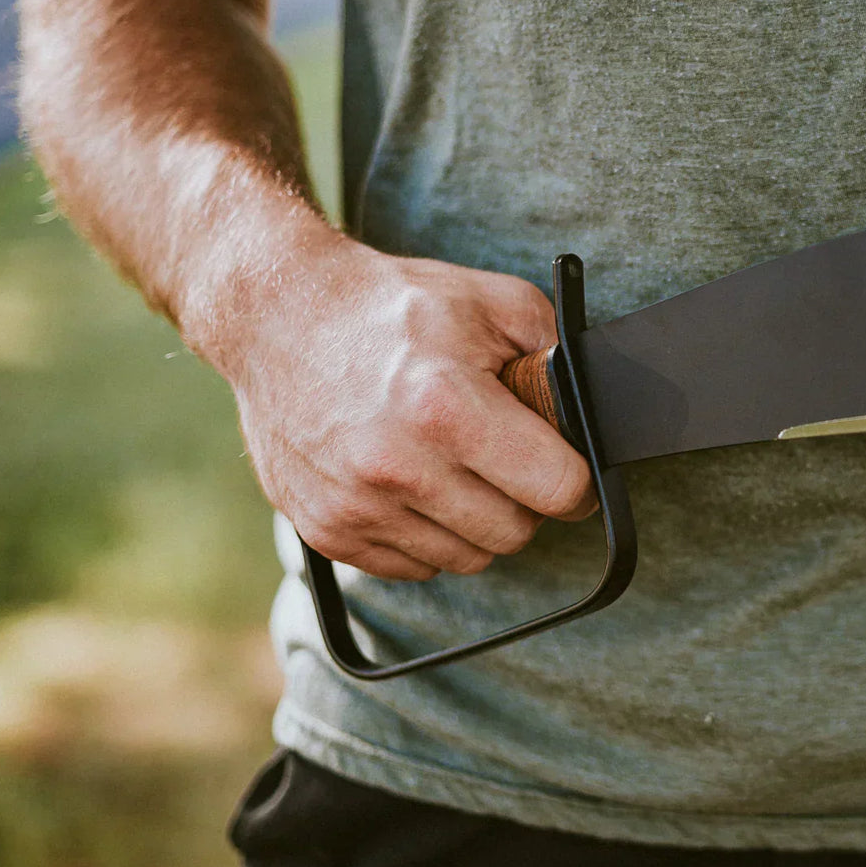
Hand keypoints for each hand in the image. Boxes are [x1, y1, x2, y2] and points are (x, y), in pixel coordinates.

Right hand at [229, 237, 597, 579]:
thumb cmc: (388, 306)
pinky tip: (410, 481)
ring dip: (474, 520)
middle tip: (501, 456)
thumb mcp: (490, 300)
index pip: (559, 490)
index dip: (575, 478)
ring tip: (450, 463)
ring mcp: (356, 506)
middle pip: (515, 533)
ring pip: (467, 558)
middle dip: (523, 498)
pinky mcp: (326, 530)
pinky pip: (414, 566)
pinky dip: (425, 534)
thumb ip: (554, 354)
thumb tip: (587, 412)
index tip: (564, 465)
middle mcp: (398, 467)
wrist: (278, 315)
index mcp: (448, 407)